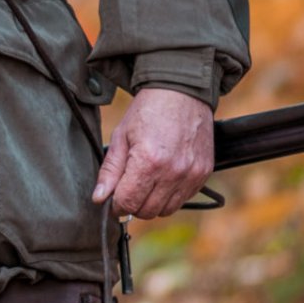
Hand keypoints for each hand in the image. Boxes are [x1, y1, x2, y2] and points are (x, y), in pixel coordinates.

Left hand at [91, 88, 213, 219]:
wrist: (182, 91)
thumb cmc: (148, 111)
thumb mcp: (121, 136)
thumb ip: (110, 171)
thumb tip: (99, 198)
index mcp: (148, 161)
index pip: (128, 202)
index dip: (117, 204)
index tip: (114, 197)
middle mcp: (173, 171)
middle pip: (147, 211)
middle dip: (134, 204)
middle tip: (129, 188)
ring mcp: (191, 174)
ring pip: (166, 210)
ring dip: (153, 202)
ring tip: (147, 181)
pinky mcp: (204, 173)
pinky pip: (184, 199)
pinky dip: (171, 195)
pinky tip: (164, 176)